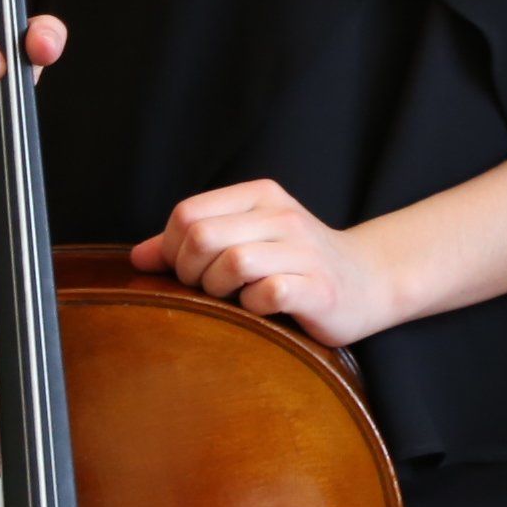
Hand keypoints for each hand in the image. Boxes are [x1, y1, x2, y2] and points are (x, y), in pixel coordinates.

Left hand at [131, 179, 402, 347]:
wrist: (368, 282)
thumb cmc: (295, 264)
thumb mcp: (245, 240)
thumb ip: (192, 244)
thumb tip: (139, 258)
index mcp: (260, 196)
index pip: (187, 214)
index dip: (173, 250)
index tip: (191, 271)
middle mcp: (282, 216)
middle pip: (201, 237)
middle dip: (191, 273)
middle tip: (209, 290)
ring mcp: (304, 251)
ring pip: (231, 263)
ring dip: (220, 291)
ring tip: (235, 300)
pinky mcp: (319, 287)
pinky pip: (267, 293)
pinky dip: (254, 307)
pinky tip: (263, 310)